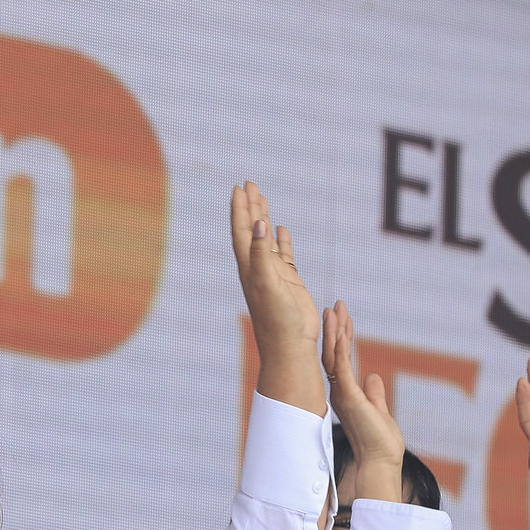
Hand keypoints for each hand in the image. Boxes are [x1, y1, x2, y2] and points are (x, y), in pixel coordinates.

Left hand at [232, 181, 325, 414]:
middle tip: (249, 183)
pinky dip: (282, 239)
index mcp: (249, 267)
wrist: (290, 346)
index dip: (240, 209)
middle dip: (250, 207)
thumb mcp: (267, 284)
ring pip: (266, 239)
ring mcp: (273, 274)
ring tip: (261, 197)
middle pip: (251, 230)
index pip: (241, 231)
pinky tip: (281, 228)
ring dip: (263, 218)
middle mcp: (258, 268)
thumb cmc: (276, 320)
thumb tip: (259, 225)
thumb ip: (261, 254)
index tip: (239, 188)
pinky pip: (284, 254)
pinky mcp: (289, 281)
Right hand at [323, 301, 404, 501]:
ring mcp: (342, 394)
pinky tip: (340, 329)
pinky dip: (339, 346)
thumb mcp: (380, 411)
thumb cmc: (380, 444)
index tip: (343, 320)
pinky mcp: (348, 396)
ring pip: (334, 356)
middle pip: (333, 355)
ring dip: (335, 331)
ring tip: (334, 309)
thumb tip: (375, 377)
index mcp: (346, 395)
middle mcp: (339, 392)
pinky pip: (341, 366)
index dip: (341, 340)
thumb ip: (375, 394)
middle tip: (335, 306)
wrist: (379, 463)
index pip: (341, 362)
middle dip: (335, 329)